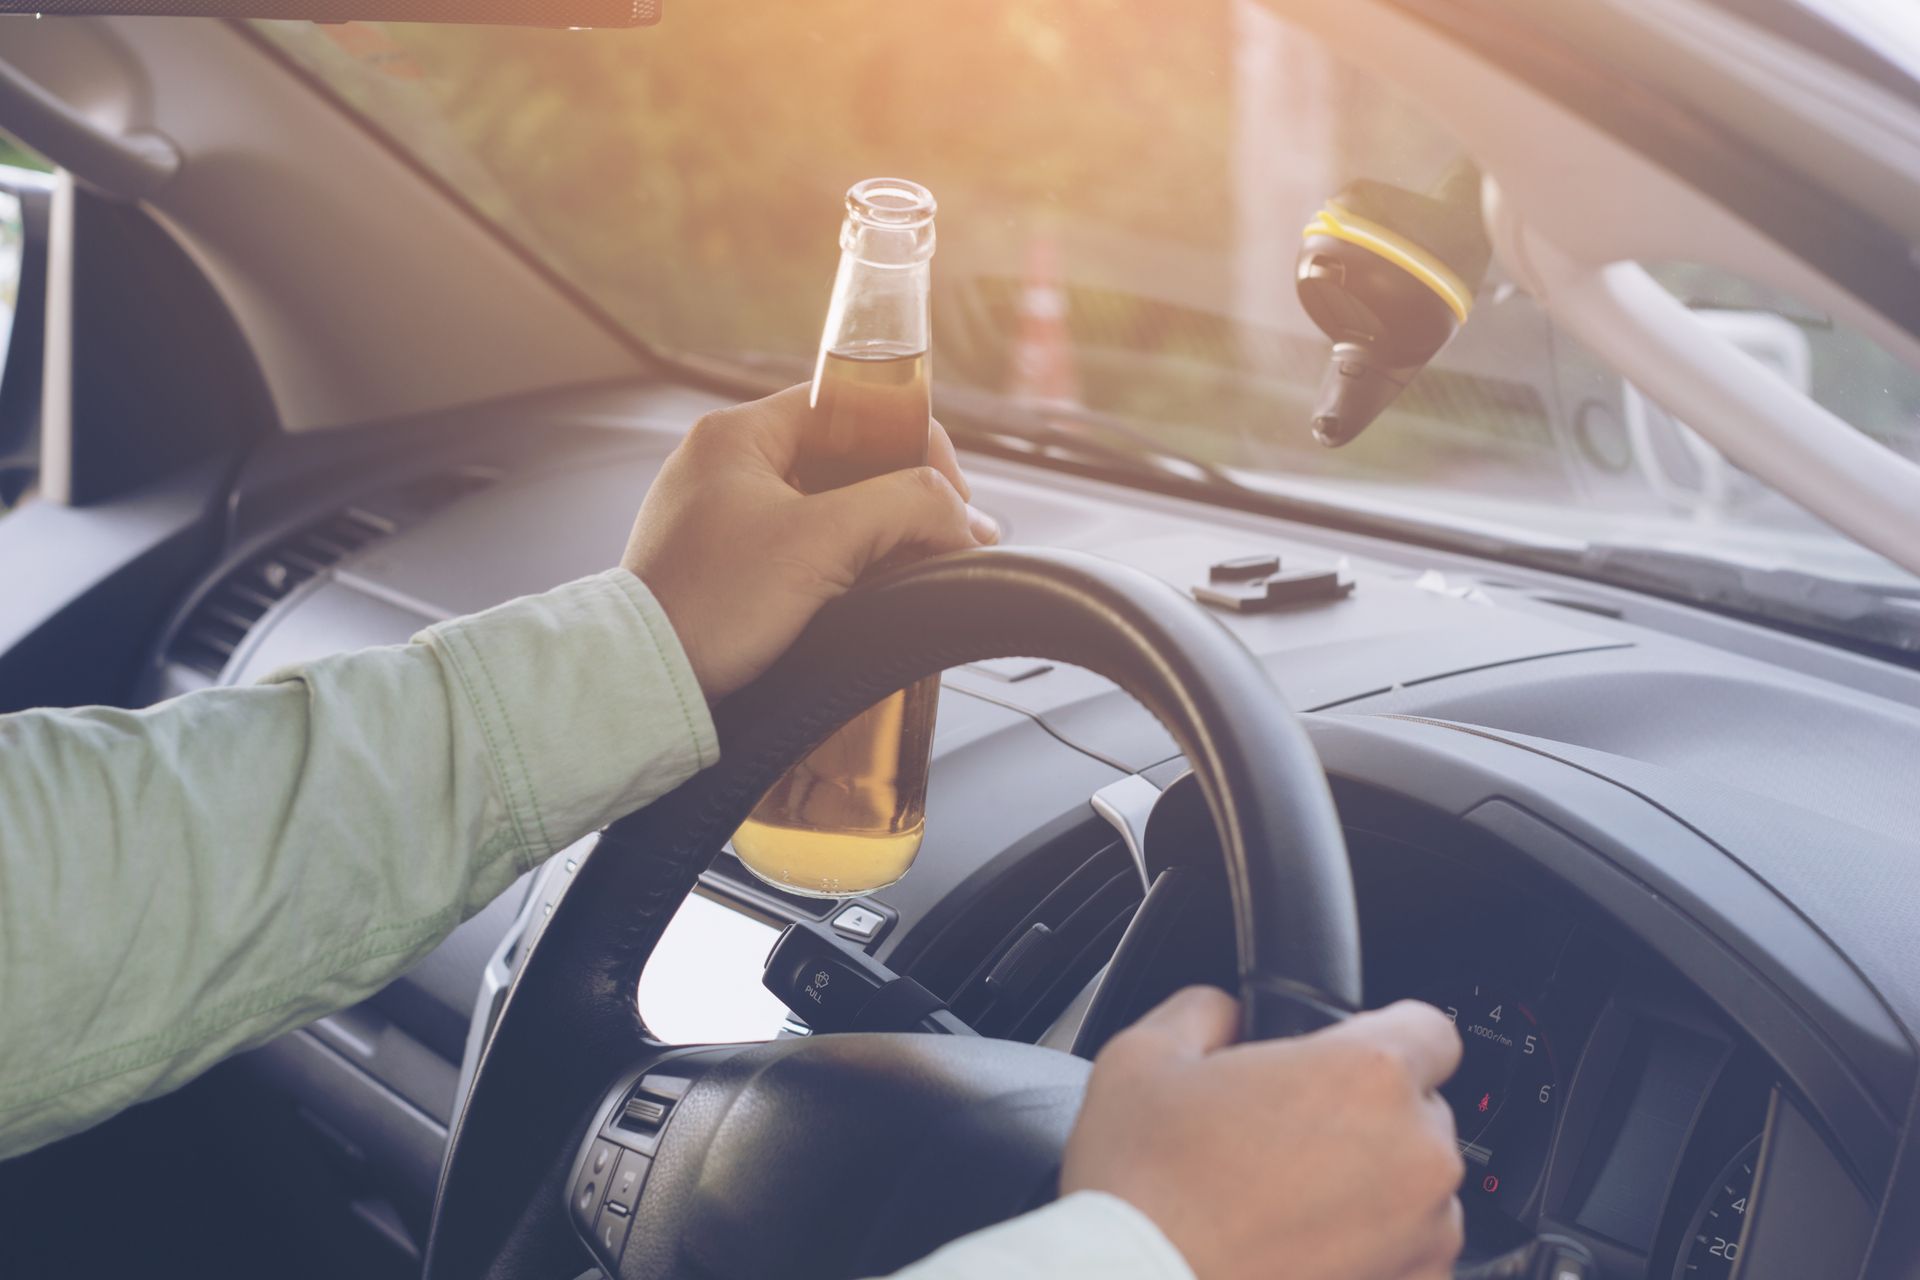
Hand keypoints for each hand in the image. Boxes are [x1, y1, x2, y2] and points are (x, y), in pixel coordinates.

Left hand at [622, 384, 998, 699]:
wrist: (645, 683)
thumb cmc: (709, 605)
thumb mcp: (821, 541)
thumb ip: (903, 506)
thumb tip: (959, 515)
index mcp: (739, 434)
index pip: (852, 404)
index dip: (913, 440)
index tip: (949, 492)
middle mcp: (727, 465)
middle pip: (848, 458)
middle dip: (905, 496)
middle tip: (946, 536)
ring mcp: (725, 516)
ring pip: (832, 507)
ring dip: (881, 534)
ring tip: (921, 567)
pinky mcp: (730, 566)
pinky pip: (806, 548)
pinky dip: (848, 564)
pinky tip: (877, 592)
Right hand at [1063, 989, 1465, 1279]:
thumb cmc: (1145, 1191)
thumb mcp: (1143, 1056)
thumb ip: (1207, 1010)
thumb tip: (1229, 1015)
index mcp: (1369, 1077)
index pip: (1430, 1029)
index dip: (1382, 1033)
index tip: (1344, 1055)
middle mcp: (1417, 1156)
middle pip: (1419, 1111)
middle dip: (1364, 1115)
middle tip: (1286, 1134)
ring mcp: (1424, 1238)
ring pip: (1417, 1188)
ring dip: (1372, 1185)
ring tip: (1288, 1200)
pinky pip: (1410, 1254)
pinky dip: (1369, 1248)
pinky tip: (1298, 1245)